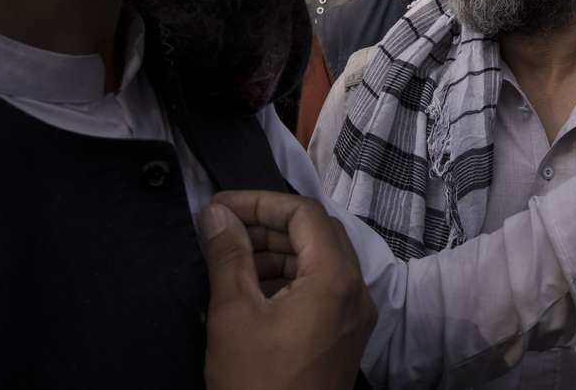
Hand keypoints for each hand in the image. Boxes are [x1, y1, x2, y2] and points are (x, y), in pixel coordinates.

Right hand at [200, 191, 376, 389]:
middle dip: (269, 226)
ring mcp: (356, 315)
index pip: (305, 214)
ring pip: (321, 261)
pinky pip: (324, 288)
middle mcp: (357, 289)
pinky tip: (253, 289)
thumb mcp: (234, 314)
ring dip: (279, 252)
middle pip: (317, 233)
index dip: (261, 202)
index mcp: (336, 277)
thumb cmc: (257, 381)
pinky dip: (291, 279)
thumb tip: (217, 214)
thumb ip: (228, 256)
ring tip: (232, 259)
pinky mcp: (347, 335)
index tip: (221, 207)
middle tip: (224, 230)